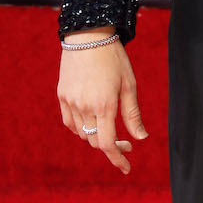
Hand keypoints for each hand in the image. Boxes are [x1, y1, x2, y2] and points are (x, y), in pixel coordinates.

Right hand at [57, 27, 146, 174]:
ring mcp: (70, 101)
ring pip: (82, 133)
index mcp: (104, 105)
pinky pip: (69, 122)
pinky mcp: (61, 95)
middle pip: (95, 141)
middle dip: (111, 147)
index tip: (126, 168)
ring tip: (109, 129)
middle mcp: (85, 107)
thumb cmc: (113, 58)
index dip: (117, 159)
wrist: (88, 35)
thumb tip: (141, 138)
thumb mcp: (129, 85)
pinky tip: (91, 124)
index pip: (108, 144)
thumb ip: (132, 114)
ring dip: (96, 137)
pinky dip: (80, 128)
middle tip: (126, 143)